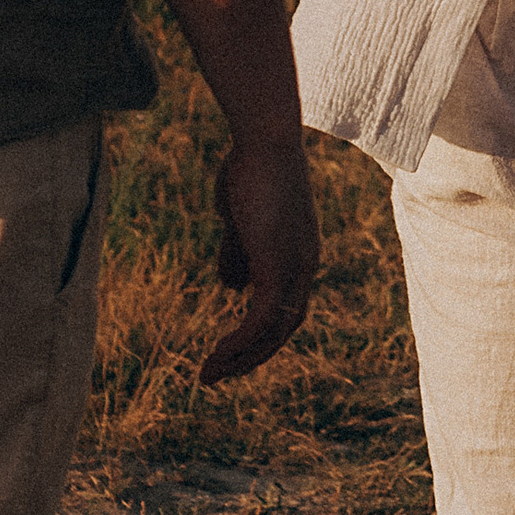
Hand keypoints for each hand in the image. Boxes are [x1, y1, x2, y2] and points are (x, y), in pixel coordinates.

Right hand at [198, 135, 320, 382]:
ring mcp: (295, 268)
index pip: (286, 309)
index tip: (230, 350)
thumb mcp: (241, 219)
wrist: (264, 140)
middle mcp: (305, 267)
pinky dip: (240, 343)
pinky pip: (261, 320)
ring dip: (241, 358)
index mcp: (300, 255)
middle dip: (250, 356)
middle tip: (217, 374)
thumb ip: (238, 252)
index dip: (260, 333)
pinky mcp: (278, 267)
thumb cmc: (250, 167)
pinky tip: (217, 356)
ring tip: (209, 375)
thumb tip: (231, 288)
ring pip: (273, 332)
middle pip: (284, 329)